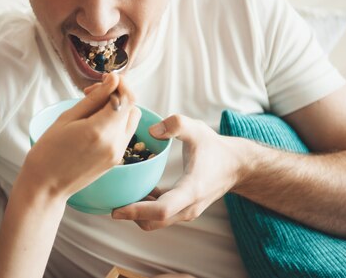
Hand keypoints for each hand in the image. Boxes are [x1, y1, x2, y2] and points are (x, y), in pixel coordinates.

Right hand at [23, 73, 141, 199]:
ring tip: (93, 110)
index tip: (105, 78)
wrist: (46, 186)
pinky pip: (125, 133)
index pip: (127, 97)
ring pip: (131, 120)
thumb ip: (94, 98)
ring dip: (119, 108)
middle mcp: (115, 143)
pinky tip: (95, 124)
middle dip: (117, 94)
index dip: (120, 83)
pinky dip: (116, 123)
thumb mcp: (67, 118)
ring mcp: (118, 153)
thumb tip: (113, 79)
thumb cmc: (48, 150)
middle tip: (92, 93)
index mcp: (101, 130)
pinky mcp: (116, 160)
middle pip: (132, 107)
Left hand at [111, 114, 244, 230]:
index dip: (136, 211)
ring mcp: (187, 211)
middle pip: (154, 222)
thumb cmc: (215, 147)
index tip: (115, 210)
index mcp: (191, 190)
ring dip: (137, 212)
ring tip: (119, 194)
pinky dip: (146, 208)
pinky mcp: (184, 209)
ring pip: (156, 221)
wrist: (236, 165)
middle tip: (109, 200)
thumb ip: (176, 124)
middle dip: (130, 215)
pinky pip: (160, 215)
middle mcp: (189, 207)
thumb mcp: (197, 129)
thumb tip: (152, 130)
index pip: (161, 210)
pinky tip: (137, 189)